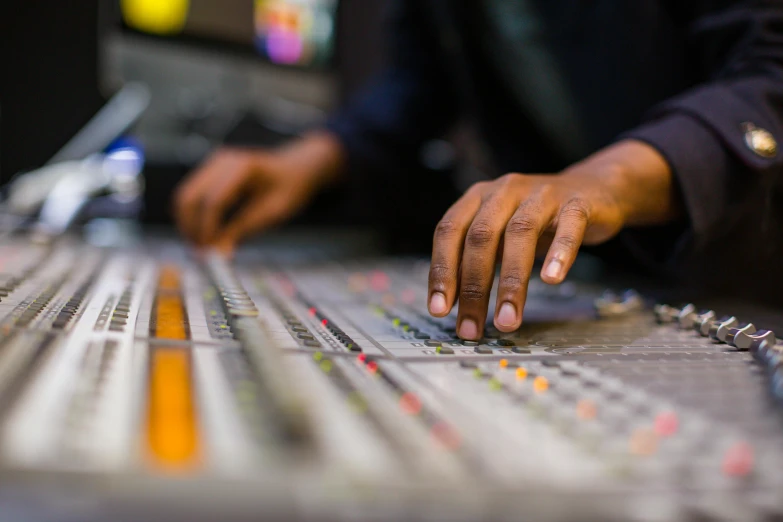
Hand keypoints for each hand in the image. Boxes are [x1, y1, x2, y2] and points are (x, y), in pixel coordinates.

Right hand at [174, 131, 343, 254]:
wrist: (296, 169)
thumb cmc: (289, 188)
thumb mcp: (272, 213)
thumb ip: (243, 230)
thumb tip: (218, 253)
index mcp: (242, 168)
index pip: (213, 201)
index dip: (208, 229)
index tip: (209, 253)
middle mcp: (222, 161)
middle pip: (189, 197)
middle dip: (191, 228)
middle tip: (200, 254)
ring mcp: (212, 164)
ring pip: (184, 197)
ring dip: (187, 224)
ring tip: (201, 247)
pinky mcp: (208, 172)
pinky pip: (190, 196)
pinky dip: (191, 217)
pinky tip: (203, 235)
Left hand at [427, 140, 680, 339]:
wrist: (591, 188)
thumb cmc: (536, 219)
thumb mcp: (499, 234)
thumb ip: (475, 261)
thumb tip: (451, 305)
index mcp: (478, 198)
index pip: (449, 231)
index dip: (442, 271)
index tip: (440, 310)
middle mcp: (504, 191)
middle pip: (482, 237)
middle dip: (474, 288)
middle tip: (472, 328)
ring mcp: (541, 194)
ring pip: (521, 233)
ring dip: (511, 282)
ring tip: (507, 319)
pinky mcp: (577, 203)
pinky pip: (568, 227)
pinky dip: (559, 253)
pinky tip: (552, 280)